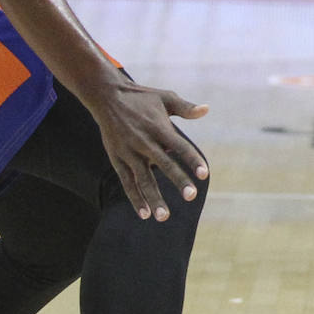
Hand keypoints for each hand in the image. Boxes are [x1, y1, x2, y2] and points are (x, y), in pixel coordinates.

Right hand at [86, 79, 209, 220]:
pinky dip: (135, 198)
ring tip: (164, 216)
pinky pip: (127, 182)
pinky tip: (145, 214)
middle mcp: (144, 141)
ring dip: (154, 198)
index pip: (180, 146)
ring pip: (143, 179)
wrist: (106, 96)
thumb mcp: (165, 97)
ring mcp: (129, 152)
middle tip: (191, 196)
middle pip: (164, 164)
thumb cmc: (141, 97)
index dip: (192, 160)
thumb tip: (206, 110)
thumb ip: (186, 108)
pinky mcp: (117, 159)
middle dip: (178, 181)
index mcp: (159, 127)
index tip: (204, 175)